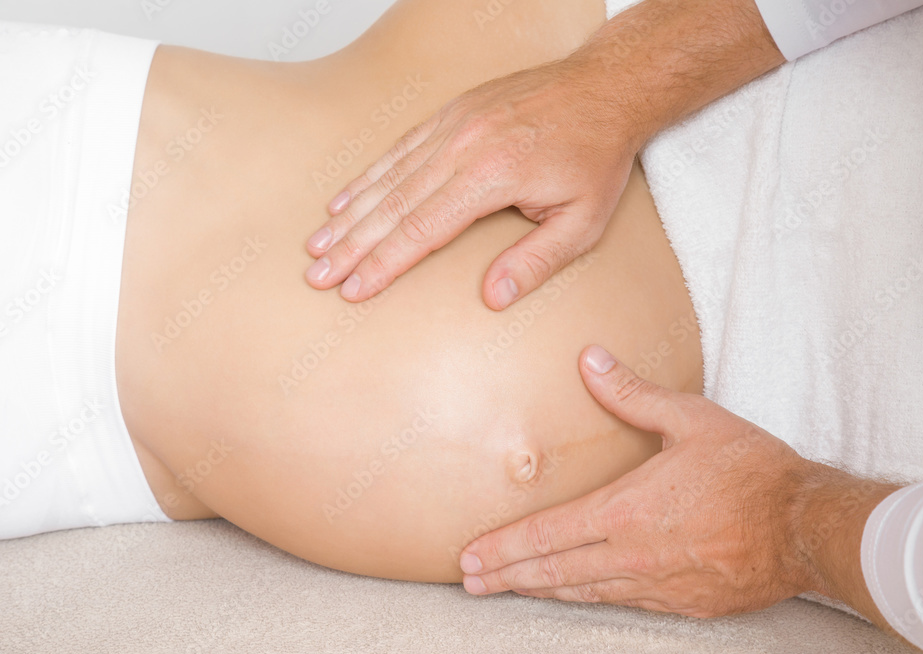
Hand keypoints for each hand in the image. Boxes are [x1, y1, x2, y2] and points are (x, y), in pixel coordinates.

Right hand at [304, 56, 637, 309]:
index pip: (423, 230)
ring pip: (388, 178)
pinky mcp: (451, 114)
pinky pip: (399, 150)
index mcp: (492, 177)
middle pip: (393, 206)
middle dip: (351, 246)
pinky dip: (367, 177)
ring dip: (349, 214)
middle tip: (318, 275)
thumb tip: (492, 297)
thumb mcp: (584, 222)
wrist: (605, 87)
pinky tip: (344, 200)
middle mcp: (463, 148)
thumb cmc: (596, 156)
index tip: (354, 289)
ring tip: (318, 244)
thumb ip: (536, 261)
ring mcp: (453, 126)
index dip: (384, 264)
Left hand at [457, 345, 818, 616]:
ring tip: (504, 589)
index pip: (547, 534)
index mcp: (626, 511)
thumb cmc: (750, 470)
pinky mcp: (681, 603)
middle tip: (468, 581)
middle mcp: (631, 555)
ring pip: (582, 592)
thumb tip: (589, 359)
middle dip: (505, 575)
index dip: (503, 546)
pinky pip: (620, 602)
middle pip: (553, 571)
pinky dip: (586, 597)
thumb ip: (632, 393)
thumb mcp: (691, 419)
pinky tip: (572, 595)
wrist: (806, 527)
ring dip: (538, 589)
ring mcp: (655, 584)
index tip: (469, 554)